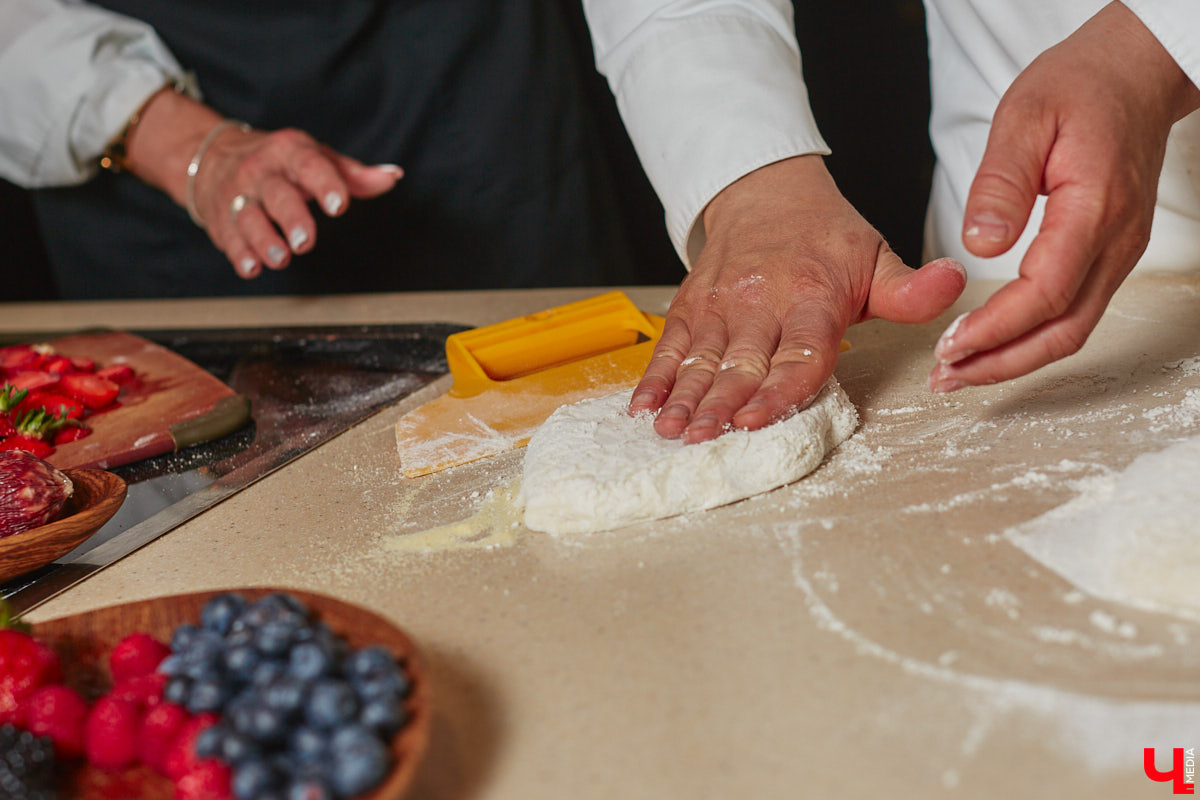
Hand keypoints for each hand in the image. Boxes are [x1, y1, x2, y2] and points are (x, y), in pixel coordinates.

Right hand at [124, 89, 401, 278]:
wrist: (213, 157)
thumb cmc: (278, 163)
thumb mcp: (315, 158)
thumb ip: (354, 174)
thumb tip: (391, 176)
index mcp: (289, 152)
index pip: (308, 164)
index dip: (325, 184)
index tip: (339, 205)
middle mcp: (260, 172)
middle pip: (276, 194)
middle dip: (291, 218)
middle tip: (305, 241)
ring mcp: (238, 196)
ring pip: (248, 217)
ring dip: (263, 240)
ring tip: (280, 258)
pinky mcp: (221, 219)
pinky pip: (229, 238)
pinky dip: (239, 254)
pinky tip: (252, 267)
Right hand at [629, 155, 965, 441]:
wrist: (767, 192)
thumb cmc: (825, 237)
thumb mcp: (877, 256)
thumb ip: (910, 288)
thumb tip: (953, 281)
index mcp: (810, 295)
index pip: (797, 352)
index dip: (776, 389)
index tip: (755, 419)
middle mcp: (760, 299)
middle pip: (740, 362)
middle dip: (719, 404)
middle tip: (703, 439)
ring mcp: (720, 303)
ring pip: (700, 358)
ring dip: (684, 397)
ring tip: (671, 430)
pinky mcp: (692, 305)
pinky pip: (671, 344)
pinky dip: (656, 376)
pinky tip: (645, 406)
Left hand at [929, 1, 1199, 392]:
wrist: (1131, 75)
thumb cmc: (1079, 88)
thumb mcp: (1025, 117)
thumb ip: (1001, 182)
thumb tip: (980, 243)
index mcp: (1094, 209)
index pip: (1047, 291)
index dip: (997, 328)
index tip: (951, 345)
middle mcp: (1115, 241)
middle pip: (1064, 330)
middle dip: (1002, 363)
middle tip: (947, 378)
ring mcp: (1118, 252)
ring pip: (1073, 330)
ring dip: (1016, 360)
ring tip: (961, 374)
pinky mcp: (1108, 254)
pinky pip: (1075, 312)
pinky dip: (1032, 339)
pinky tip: (994, 346)